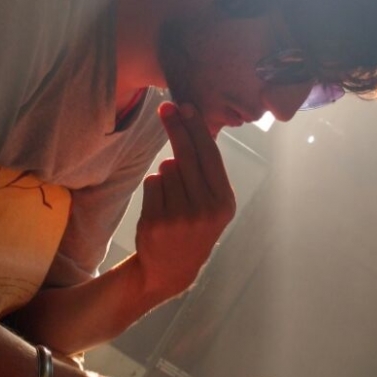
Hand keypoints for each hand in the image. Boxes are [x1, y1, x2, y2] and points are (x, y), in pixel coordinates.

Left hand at [135, 102, 235, 298]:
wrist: (170, 269)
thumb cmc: (194, 227)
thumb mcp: (212, 205)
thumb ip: (207, 173)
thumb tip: (194, 128)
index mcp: (224, 203)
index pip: (210, 157)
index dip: (198, 129)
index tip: (187, 107)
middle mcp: (205, 210)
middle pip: (187, 156)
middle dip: (176, 128)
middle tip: (166, 108)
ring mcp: (180, 217)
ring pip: (167, 170)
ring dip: (166, 174)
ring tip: (172, 199)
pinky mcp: (156, 222)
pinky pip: (152, 183)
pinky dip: (154, 188)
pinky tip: (160, 207)